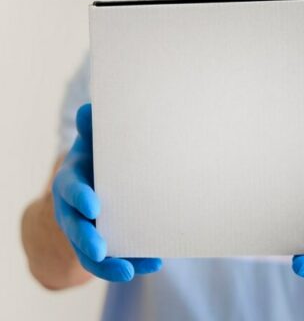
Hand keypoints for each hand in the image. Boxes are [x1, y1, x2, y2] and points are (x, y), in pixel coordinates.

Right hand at [52, 104, 161, 281]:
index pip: (70, 191)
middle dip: (87, 240)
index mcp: (71, 182)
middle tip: (101, 250)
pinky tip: (154, 263)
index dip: (80, 198)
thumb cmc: (96, 160)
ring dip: (109, 264)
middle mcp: (75, 211)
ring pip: (92, 254)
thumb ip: (92, 132)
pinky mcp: (105, 242)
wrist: (91, 184)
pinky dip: (132, 262)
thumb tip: (88, 109)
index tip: (94, 206)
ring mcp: (88, 230)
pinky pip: (115, 258)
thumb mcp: (92, 145)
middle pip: (76, 229)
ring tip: (129, 272)